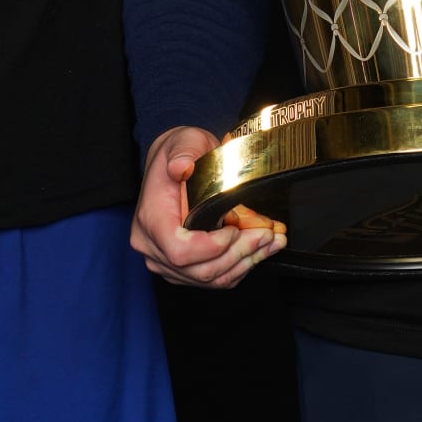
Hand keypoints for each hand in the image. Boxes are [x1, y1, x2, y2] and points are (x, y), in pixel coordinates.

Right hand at [131, 126, 286, 288]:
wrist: (174, 164)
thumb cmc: (179, 154)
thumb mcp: (184, 142)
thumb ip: (183, 153)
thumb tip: (182, 166)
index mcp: (151, 219)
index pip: (179, 250)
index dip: (212, 248)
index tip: (234, 229)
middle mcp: (152, 246)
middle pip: (199, 270)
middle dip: (240, 253)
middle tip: (267, 234)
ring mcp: (165, 262)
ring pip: (210, 279)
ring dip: (246, 262)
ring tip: (271, 242)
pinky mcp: (181, 269)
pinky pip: (214, 279)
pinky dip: (240, 267)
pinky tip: (260, 250)